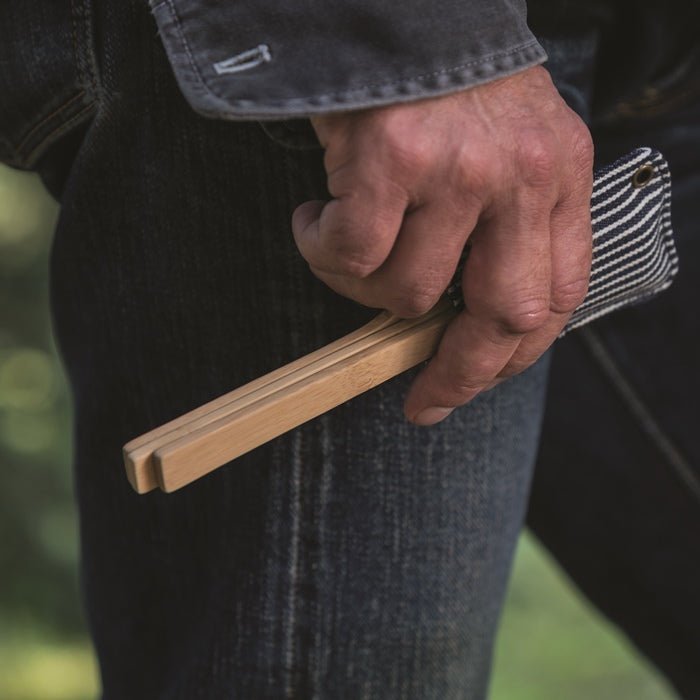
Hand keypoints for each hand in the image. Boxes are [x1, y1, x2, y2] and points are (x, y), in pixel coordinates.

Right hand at [292, 66, 593, 424]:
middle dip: (458, 374)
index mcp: (558, 176)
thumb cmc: (448, 84)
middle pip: (502, 317)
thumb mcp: (511, 145)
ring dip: (366, 290)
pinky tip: (315, 219)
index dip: (514, 357)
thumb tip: (465, 318)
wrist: (402, 8)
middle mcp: (519, 176)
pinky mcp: (392, 162)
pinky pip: (351, 255)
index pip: (556, 296)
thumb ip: (510, 226)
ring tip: (345, 248)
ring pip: (409, 293)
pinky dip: (322, 252)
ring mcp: (458, 171)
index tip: (476, 383)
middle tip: (422, 400)